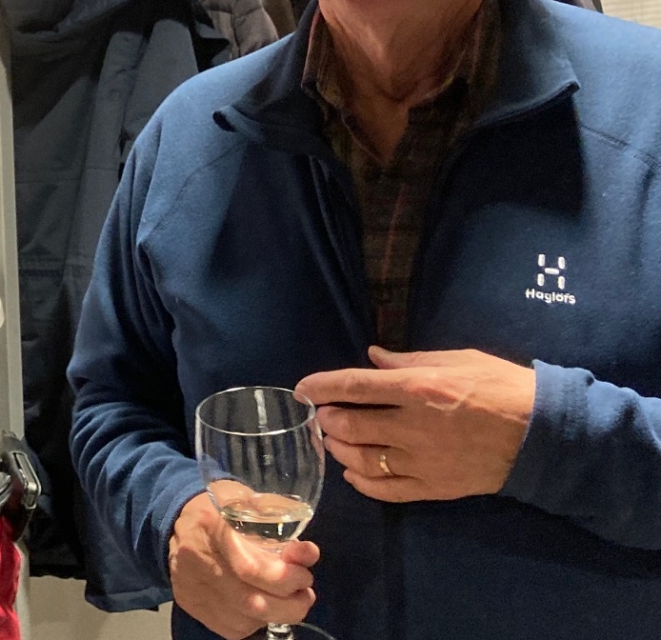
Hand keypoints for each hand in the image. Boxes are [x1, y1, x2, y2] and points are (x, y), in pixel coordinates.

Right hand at [168, 491, 318, 638]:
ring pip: (243, 620)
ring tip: (287, 600)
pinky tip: (261, 606)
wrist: (173, 519)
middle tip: (304, 593)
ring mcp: (189, 586)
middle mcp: (195, 560)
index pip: (250, 567)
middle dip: (289, 605)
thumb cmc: (217, 505)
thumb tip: (308, 554)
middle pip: (250, 601)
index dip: (285, 578)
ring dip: (275, 615)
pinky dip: (254, 622)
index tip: (304, 573)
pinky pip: (230, 628)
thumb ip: (279, 524)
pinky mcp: (188, 603)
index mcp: (211, 526)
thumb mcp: (247, 499)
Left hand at [296, 346, 534, 502]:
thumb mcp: (458, 360)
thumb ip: (410, 361)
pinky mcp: (434, 488)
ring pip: (361, 459)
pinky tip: (353, 473)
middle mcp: (414, 426)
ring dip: (339, 449)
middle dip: (328, 419)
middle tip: (323, 414)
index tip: (301, 389)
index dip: (320, 386)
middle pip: (350, 425)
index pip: (353, 386)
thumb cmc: (504, 387)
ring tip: (334, 441)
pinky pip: (386, 490)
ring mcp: (423, 461)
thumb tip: (372, 358)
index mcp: (419, 388)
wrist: (546, 435)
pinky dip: (362, 482)